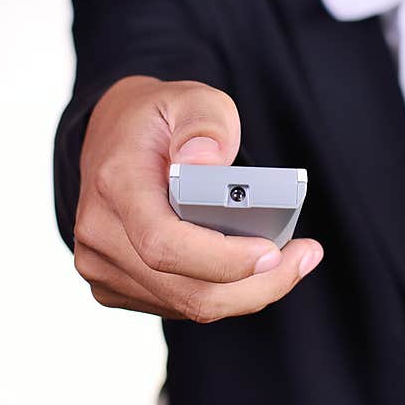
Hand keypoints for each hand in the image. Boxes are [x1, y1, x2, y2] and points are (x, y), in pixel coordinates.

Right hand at [72, 76, 323, 320]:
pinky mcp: (116, 285)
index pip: (164, 244)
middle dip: (257, 284)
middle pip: (186, 290)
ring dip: (248, 291)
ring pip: (189, 305)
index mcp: (115, 185)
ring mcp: (103, 266)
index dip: (223, 260)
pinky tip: (254, 267)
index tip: (274, 251)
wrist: (114, 136)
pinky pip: (180, 306)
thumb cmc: (159, 119)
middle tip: (304, 258)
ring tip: (291, 259)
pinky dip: (225, 293)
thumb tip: (208, 160)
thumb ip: (205, 122)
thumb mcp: (191, 98)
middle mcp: (100, 234)